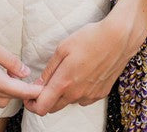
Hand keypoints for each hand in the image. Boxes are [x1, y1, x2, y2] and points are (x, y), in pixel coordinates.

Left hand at [24, 13, 146, 115]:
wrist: (118, 38)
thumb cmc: (89, 38)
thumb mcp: (63, 48)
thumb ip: (49, 70)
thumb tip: (38, 85)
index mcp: (64, 82)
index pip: (42, 107)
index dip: (31, 104)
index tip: (29, 95)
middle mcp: (76, 94)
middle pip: (54, 107)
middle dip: (45, 99)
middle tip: (44, 83)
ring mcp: (90, 96)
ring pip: (69, 102)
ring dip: (62, 94)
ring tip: (67, 73)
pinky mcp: (101, 94)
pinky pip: (83, 98)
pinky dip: (77, 91)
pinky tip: (81, 74)